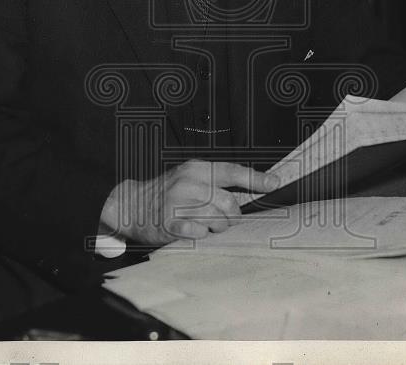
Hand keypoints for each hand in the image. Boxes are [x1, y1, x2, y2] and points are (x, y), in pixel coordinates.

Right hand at [99, 160, 279, 244]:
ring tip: (207, 227)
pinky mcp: (169, 223)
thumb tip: (252, 190)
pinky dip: (201, 236)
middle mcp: (188, 182)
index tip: (274, 183)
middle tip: (225, 221)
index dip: (255, 178)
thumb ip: (216, 183)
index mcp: (196, 169)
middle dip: (232, 217)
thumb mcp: (190, 178)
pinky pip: (198, 233)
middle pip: (228, 202)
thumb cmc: (167, 193)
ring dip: (217, 228)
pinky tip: (194, 232)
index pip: (232, 171)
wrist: (131, 204)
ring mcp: (177, 202)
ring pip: (215, 219)